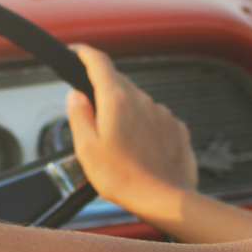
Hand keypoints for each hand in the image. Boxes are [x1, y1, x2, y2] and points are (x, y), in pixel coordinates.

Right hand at [65, 45, 197, 215]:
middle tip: (91, 108)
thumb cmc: (126, 179)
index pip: (100, 63)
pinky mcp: (176, 127)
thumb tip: (75, 96)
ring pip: (137, 101)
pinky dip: (143, 124)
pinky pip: (155, 117)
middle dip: (103, 87)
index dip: (86, 53)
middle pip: (118, 81)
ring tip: (117, 139)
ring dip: (125, 110)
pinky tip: (139, 147)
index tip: (79, 52)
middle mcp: (142, 101)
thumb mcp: (87, 150)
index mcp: (117, 101)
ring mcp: (162, 113)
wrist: (167, 200)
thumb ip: (79, 117)